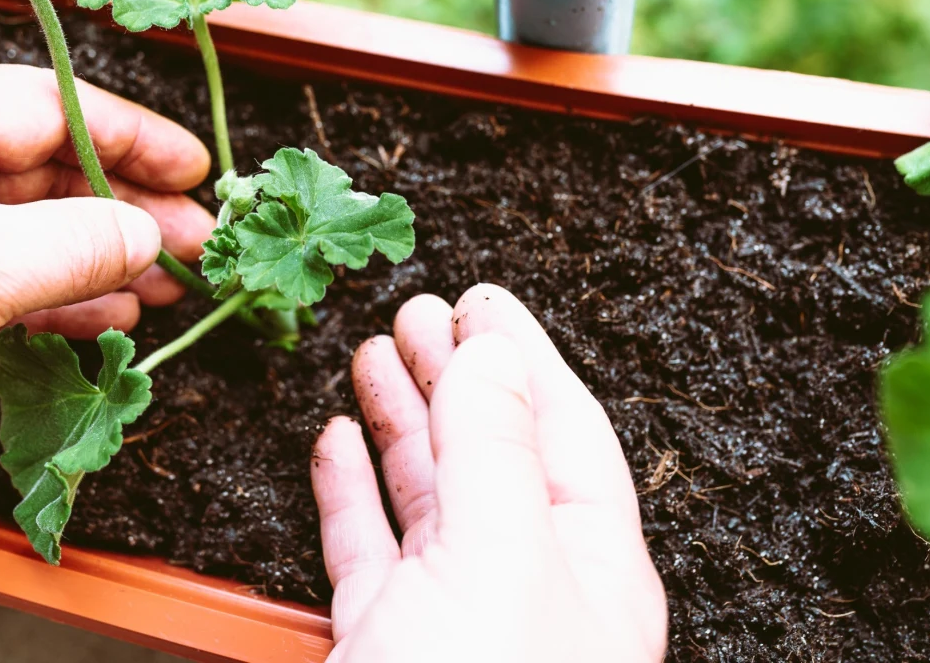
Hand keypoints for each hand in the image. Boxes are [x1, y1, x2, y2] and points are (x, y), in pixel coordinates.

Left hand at [0, 65, 213, 543]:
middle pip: (40, 165)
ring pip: (23, 228)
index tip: (195, 168)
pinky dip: (52, 297)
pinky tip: (102, 318)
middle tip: (196, 240)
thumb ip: (66, 245)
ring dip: (97, 255)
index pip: (42, 104)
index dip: (129, 134)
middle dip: (123, 204)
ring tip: (164, 284)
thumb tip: (146, 231)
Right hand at [311, 284, 667, 661]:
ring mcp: (452, 614)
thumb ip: (497, 455)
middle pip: (491, 450)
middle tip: (416, 312)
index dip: (523, 356)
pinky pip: (368, 546)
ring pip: (426, 490)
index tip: (481, 301)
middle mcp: (526, 587)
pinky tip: (339, 442)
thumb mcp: (503, 566)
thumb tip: (493, 358)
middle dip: (453, 372)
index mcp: (590, 569)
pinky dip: (351, 488)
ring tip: (373, 355)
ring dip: (399, 416)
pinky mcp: (384, 641)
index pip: (565, 430)